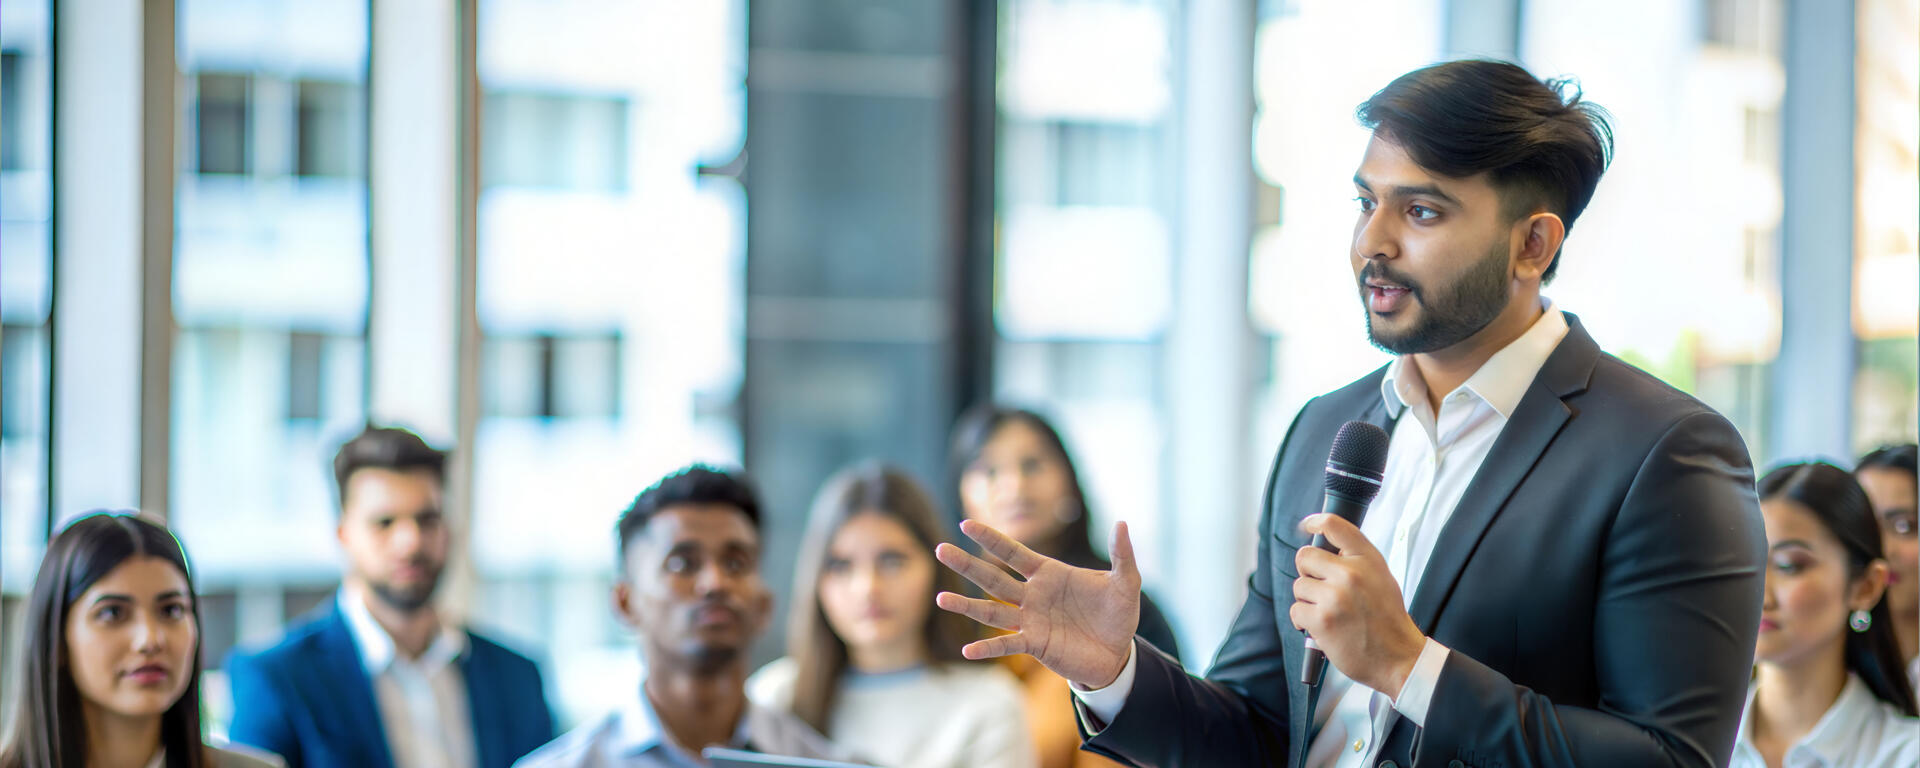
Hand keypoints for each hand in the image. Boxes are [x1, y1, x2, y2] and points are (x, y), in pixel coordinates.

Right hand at [934, 519, 1140, 689]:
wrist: (1117, 653)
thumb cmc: (1117, 614)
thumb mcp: (1125, 583)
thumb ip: (1122, 555)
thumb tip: (1122, 523)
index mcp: (1049, 573)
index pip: (1014, 552)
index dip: (991, 538)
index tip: (966, 523)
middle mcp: (1033, 595)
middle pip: (993, 577)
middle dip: (967, 564)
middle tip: (940, 548)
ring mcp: (1030, 620)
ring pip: (991, 611)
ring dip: (966, 605)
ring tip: (940, 598)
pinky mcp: (1035, 645)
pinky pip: (1007, 645)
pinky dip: (988, 649)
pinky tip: (967, 653)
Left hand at [1291, 513, 1426, 695]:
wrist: (1399, 658)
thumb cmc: (1388, 620)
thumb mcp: (1381, 577)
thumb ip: (1356, 560)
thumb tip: (1326, 549)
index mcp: (1367, 559)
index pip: (1334, 525)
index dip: (1315, 522)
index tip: (1307, 526)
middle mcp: (1350, 573)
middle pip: (1305, 556)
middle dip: (1309, 573)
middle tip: (1322, 589)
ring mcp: (1335, 596)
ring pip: (1299, 586)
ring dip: (1308, 600)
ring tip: (1330, 613)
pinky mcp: (1321, 619)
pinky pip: (1296, 610)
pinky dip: (1303, 620)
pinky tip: (1320, 627)